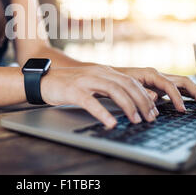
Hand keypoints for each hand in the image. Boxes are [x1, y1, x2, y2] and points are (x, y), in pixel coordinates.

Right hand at [41, 65, 158, 128]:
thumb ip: (108, 89)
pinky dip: (103, 113)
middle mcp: (98, 72)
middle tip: (150, 118)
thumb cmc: (68, 85)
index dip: (145, 96)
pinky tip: (111, 123)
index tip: (153, 111)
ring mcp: (85, 80)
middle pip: (127, 85)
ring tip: (136, 120)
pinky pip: (91, 102)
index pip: (131, 81)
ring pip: (114, 90)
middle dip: (142, 102)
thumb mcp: (92, 83)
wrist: (42, 80)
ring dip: (128, 106)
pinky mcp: (73, 90)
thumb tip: (129, 103)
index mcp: (104, 71)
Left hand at [115, 67, 195, 111]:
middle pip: (183, 81)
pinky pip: (178, 88)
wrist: (108, 76)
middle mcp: (158, 75)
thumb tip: (156, 97)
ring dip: (195, 93)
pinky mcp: (159, 85)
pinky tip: (193, 102)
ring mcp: (160, 80)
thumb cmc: (116, 81)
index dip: (178, 98)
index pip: (170, 85)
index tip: (182, 110)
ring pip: (183, 83)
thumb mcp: (126, 87)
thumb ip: (142, 92)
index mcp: (150, 74)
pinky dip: (187, 94)